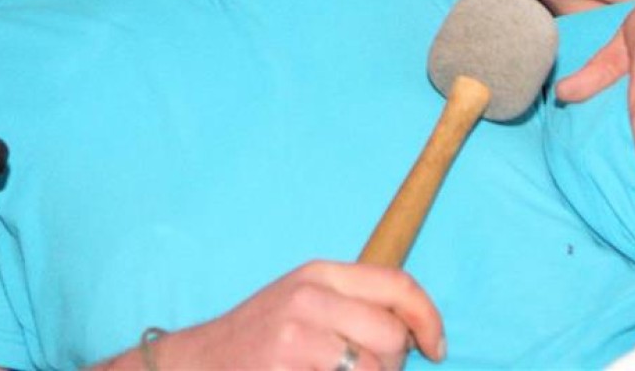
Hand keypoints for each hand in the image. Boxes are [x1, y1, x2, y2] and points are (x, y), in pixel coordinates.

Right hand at [133, 261, 444, 370]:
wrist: (198, 364)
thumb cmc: (261, 341)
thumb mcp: (304, 304)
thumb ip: (353, 305)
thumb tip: (416, 330)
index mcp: (319, 274)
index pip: (398, 285)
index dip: (429, 318)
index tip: (436, 348)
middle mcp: (308, 298)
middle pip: (391, 336)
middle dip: (392, 366)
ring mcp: (295, 337)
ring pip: (374, 369)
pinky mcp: (285, 369)